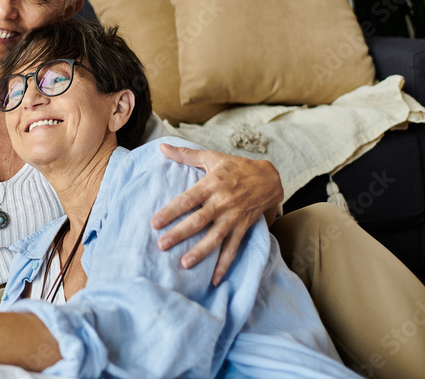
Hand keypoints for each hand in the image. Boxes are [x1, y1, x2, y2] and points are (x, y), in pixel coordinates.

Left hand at [152, 143, 282, 285]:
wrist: (270, 178)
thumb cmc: (236, 167)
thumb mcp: (212, 157)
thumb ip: (185, 155)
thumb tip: (161, 146)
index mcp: (211, 184)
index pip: (187, 199)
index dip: (172, 211)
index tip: (155, 222)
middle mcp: (222, 202)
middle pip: (199, 221)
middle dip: (180, 234)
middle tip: (162, 245)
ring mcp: (233, 217)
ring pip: (215, 237)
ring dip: (200, 252)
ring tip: (184, 264)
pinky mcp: (243, 227)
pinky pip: (233, 248)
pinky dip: (224, 264)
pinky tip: (213, 279)